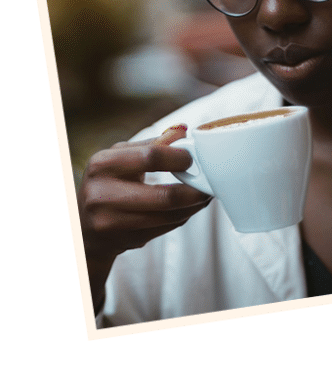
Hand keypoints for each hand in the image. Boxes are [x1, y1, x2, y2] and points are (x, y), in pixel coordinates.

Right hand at [79, 124, 212, 311]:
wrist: (84, 226)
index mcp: (103, 164)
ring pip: (170, 217)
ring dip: (193, 207)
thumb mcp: (121, 157)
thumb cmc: (108, 182)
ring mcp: (112, 221)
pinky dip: (182, 218)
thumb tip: (183, 130)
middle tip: (209, 186)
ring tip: (203, 196)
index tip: (193, 159)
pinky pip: (166, 229)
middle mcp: (102, 194)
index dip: (179, 159)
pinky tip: (187, 209)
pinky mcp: (124, 240)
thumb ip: (152, 144)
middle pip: (165, 196)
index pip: (151, 158)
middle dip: (195, 192)